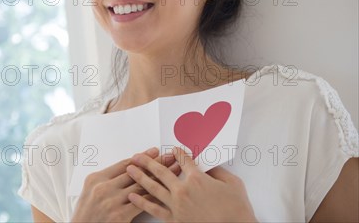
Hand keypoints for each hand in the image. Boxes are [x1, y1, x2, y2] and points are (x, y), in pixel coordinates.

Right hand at [71, 147, 176, 221]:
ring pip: (141, 186)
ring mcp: (111, 201)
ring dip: (160, 178)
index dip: (142, 157)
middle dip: (155, 164)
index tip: (154, 151)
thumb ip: (106, 180)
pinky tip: (166, 192)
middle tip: (170, 157)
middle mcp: (103, 187)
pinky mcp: (119, 216)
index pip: (124, 164)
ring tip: (173, 171)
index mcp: (96, 178)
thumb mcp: (90, 191)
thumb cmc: (85, 214)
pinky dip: (154, 197)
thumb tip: (127, 169)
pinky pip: (141, 203)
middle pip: (135, 172)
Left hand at [126, 146, 257, 222]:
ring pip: (153, 187)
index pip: (183, 160)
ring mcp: (177, 205)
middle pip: (161, 171)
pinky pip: (155, 209)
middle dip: (147, 162)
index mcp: (197, 178)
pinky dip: (142, 202)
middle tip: (137, 156)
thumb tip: (208, 166)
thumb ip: (218, 172)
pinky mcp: (175, 220)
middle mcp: (183, 189)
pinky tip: (133, 195)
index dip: (176, 153)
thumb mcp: (233, 184)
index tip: (171, 150)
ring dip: (140, 177)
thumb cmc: (237, 210)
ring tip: (129, 169)